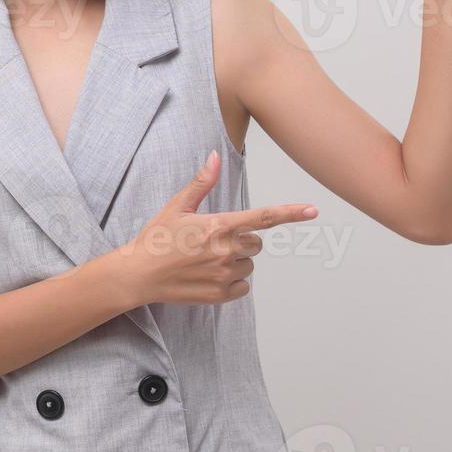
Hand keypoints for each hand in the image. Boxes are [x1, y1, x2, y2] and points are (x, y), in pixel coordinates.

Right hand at [115, 150, 317, 305]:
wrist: (138, 275)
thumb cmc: (156, 238)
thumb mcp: (177, 206)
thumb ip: (202, 182)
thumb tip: (215, 156)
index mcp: (218, 225)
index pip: (263, 217)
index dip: (291, 213)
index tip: (313, 210)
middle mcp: (225, 251)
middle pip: (256, 243)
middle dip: (241, 240)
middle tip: (212, 240)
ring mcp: (224, 275)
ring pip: (249, 265)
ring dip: (235, 261)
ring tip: (205, 259)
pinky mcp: (220, 295)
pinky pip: (242, 286)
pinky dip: (231, 281)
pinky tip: (207, 276)